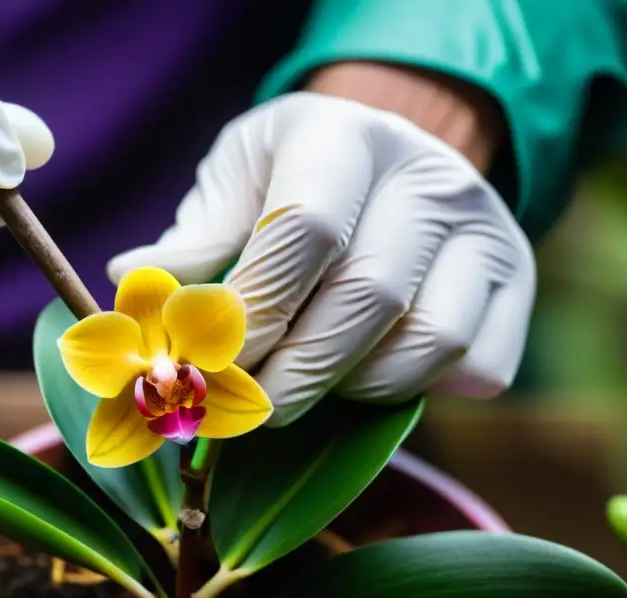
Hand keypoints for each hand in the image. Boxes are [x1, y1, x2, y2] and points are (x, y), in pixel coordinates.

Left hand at [107, 89, 534, 426]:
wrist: (382, 164)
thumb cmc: (289, 179)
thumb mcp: (234, 185)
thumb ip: (194, 240)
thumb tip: (130, 282)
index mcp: (342, 138)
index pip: (305, 231)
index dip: (253, 313)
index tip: (209, 366)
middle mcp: (428, 175)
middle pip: (366, 296)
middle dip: (293, 372)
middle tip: (243, 409)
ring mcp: (485, 226)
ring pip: (427, 341)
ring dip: (351, 387)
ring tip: (302, 386)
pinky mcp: (516, 278)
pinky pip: (479, 366)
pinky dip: (417, 390)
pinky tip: (367, 375)